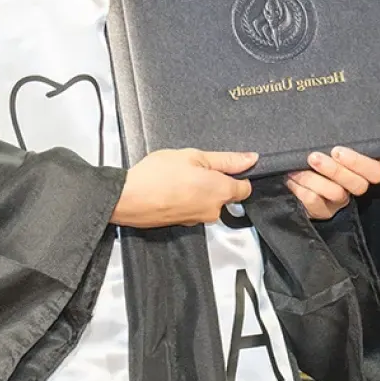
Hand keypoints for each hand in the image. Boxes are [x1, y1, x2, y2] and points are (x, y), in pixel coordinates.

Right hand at [111, 148, 257, 227]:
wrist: (128, 198)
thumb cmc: (159, 175)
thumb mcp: (195, 156)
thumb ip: (226, 160)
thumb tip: (251, 159)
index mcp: (221, 192)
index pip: (246, 189)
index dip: (238, 175)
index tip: (225, 166)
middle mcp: (213, 210)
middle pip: (226, 196)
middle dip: (216, 182)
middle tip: (195, 167)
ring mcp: (197, 220)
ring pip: (209, 202)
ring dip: (200, 190)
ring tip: (180, 177)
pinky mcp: (183, 224)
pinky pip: (194, 209)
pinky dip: (187, 199)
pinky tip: (173, 188)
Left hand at [286, 146, 379, 220]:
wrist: (297, 176)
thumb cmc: (318, 153)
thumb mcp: (330, 145)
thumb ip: (339, 140)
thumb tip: (335, 122)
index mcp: (364, 169)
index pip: (375, 171)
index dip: (360, 163)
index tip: (337, 151)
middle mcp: (355, 187)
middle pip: (359, 185)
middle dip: (335, 170)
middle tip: (314, 157)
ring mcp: (340, 202)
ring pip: (336, 193)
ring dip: (312, 178)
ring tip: (296, 169)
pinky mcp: (324, 212)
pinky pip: (314, 201)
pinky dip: (300, 188)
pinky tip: (291, 179)